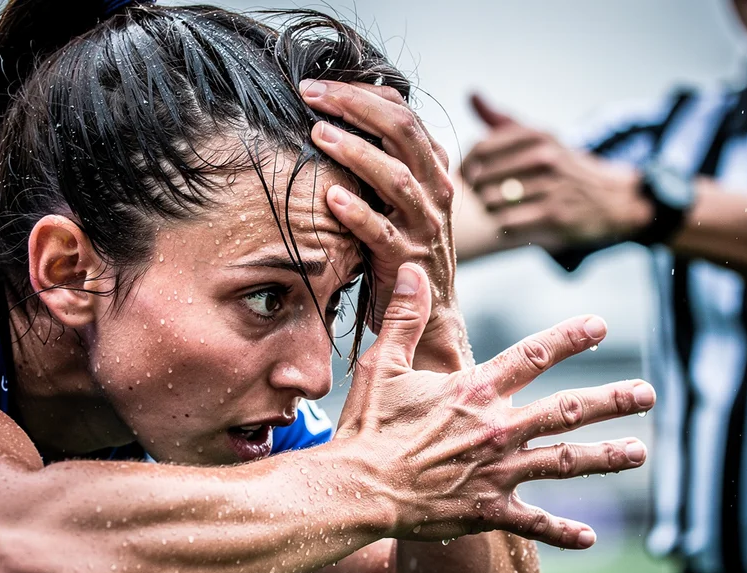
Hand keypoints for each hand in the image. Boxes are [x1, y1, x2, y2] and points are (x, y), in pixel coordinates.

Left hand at [299, 79, 461, 366]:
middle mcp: (435, 191)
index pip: (404, 115)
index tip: (321, 85)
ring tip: (318, 134)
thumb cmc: (404, 246)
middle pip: (403, 133)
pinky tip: (330, 197)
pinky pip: (381, 232)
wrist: (428, 312)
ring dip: (356, 152)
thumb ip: (384, 162)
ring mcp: (423, 226)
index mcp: (433, 169)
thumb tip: (339, 118)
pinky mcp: (405, 259)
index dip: (363, 93)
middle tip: (312, 94)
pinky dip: (357, 212)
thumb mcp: (402, 199)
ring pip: (396, 178)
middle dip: (355, 106)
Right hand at [338, 263, 653, 548]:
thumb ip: (404, 317)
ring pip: (564, 461)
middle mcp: (497, 429)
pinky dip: (562, 531)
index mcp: (474, 391)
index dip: (569, 338)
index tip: (599, 325)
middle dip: (611, 400)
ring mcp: (497, 472)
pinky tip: (590, 537)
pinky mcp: (487, 509)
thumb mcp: (381, 364)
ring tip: (639, 451)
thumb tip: (413, 270)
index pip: (533, 355)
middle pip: (567, 410)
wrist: (358, 489)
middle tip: (647, 394)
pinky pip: (533, 523)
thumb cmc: (368, 427)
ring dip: (605, 456)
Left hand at [461, 93, 650, 250]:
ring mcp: (550, 186)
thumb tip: (471, 93)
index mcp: (536, 135)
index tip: (469, 175)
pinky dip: (503, 224)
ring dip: (488, 209)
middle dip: (476, 190)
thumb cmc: (563, 167)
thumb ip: (501, 120)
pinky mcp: (554, 215)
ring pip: (490, 202)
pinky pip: (506, 222)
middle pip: (480, 177)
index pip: (479, 148)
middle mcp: (544, 156)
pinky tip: (511, 221)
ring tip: (498, 208)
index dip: (466, 165)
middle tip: (484, 195)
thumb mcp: (539, 137)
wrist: (611, 198)